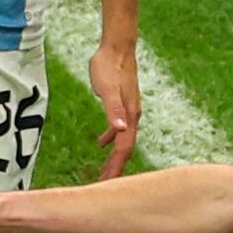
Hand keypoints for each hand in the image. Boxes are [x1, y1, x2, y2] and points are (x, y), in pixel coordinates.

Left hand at [87, 36, 142, 179]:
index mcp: (129, 116)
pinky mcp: (123, 104)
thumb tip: (119, 128)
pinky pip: (118, 129)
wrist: (117, 47)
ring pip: (123, 140)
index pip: (124, 148)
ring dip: (114, 157)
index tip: (107, 184)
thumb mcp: (106, 88)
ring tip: (105, 172)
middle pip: (125, 148)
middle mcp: (132, 117)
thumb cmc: (109, 66)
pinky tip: (100, 143)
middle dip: (116, 167)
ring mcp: (129, 111)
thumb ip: (113, 109)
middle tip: (103, 185)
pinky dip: (110, 139)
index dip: (116, 167)